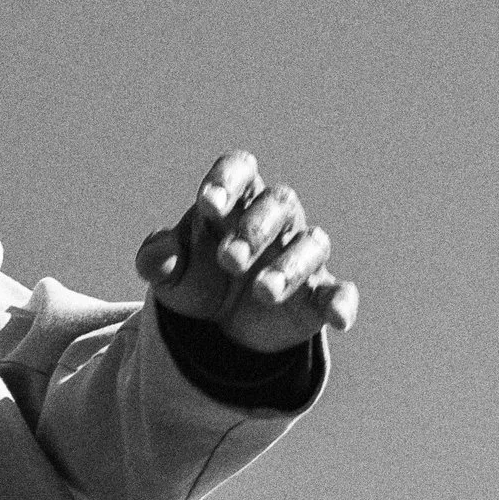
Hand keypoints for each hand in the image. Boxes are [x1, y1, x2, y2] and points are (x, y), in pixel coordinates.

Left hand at [136, 150, 355, 354]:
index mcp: (236, 201)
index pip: (241, 170)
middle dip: (255, 229)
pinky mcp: (316, 296)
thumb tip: (160, 259)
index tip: (208, 204)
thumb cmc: (197, 280)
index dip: (228, 180)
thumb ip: (157, 259)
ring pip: (311, 244)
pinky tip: (337, 317)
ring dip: (289, 266)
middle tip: (229, 261)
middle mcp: (275, 221)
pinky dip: (342, 301)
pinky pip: (338, 292)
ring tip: (262, 291)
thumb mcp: (169, 275)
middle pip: (279, 203)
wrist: (217, 329)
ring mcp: (299, 256)